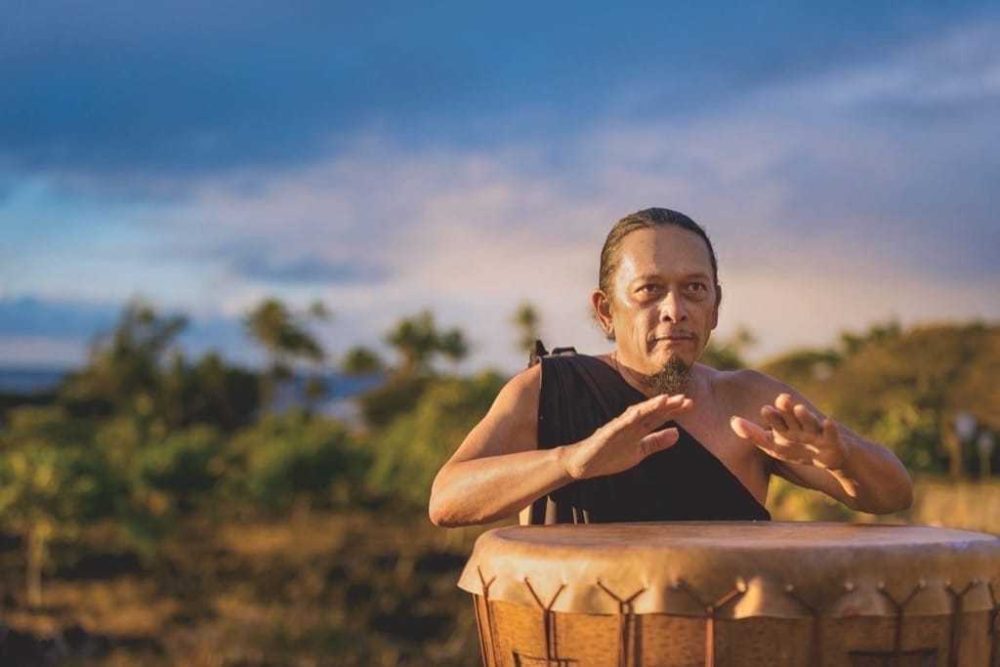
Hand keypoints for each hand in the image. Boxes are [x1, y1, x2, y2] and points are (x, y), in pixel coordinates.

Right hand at [561, 393, 692, 479]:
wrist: (584, 463)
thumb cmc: (610, 455)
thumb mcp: (639, 451)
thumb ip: (656, 442)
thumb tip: (678, 433)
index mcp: (638, 428)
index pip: (659, 417)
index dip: (674, 410)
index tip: (690, 404)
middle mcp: (630, 424)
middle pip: (651, 412)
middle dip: (668, 406)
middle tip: (686, 398)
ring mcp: (618, 427)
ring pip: (637, 414)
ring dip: (651, 406)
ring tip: (665, 399)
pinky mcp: (607, 433)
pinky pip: (619, 424)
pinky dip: (630, 418)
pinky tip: (639, 412)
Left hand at [729, 393, 847, 470]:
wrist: (826, 459)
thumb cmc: (796, 449)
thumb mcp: (774, 446)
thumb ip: (754, 435)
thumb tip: (732, 421)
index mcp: (785, 427)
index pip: (776, 421)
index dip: (772, 417)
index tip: (764, 410)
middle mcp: (799, 426)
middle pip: (792, 417)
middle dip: (787, 409)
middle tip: (781, 398)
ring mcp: (816, 433)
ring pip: (810, 422)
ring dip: (805, 415)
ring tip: (799, 408)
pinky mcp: (832, 440)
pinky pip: (831, 433)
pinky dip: (830, 428)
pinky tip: (828, 421)